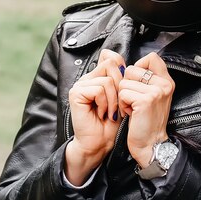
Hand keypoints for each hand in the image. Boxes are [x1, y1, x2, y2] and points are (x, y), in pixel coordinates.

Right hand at [65, 49, 124, 184]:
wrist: (100, 143)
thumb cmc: (112, 122)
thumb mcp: (121, 96)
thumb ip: (120, 78)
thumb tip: (123, 63)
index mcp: (97, 75)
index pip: (110, 57)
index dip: (121, 70)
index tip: (123, 89)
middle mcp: (87, 78)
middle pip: (111, 64)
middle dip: (120, 86)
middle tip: (118, 105)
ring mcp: (80, 85)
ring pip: (107, 79)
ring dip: (114, 99)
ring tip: (109, 112)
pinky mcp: (76, 93)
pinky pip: (99, 89)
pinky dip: (105, 103)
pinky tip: (101, 114)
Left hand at [119, 52, 174, 167]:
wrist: (150, 144)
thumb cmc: (146, 121)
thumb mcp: (152, 96)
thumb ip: (146, 80)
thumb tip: (126, 66)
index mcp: (167, 81)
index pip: (152, 57)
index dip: (138, 66)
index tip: (136, 82)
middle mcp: (164, 84)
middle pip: (132, 69)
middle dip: (127, 84)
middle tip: (133, 100)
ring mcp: (156, 91)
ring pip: (125, 82)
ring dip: (123, 96)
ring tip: (132, 108)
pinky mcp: (146, 100)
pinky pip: (123, 93)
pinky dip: (122, 104)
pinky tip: (130, 113)